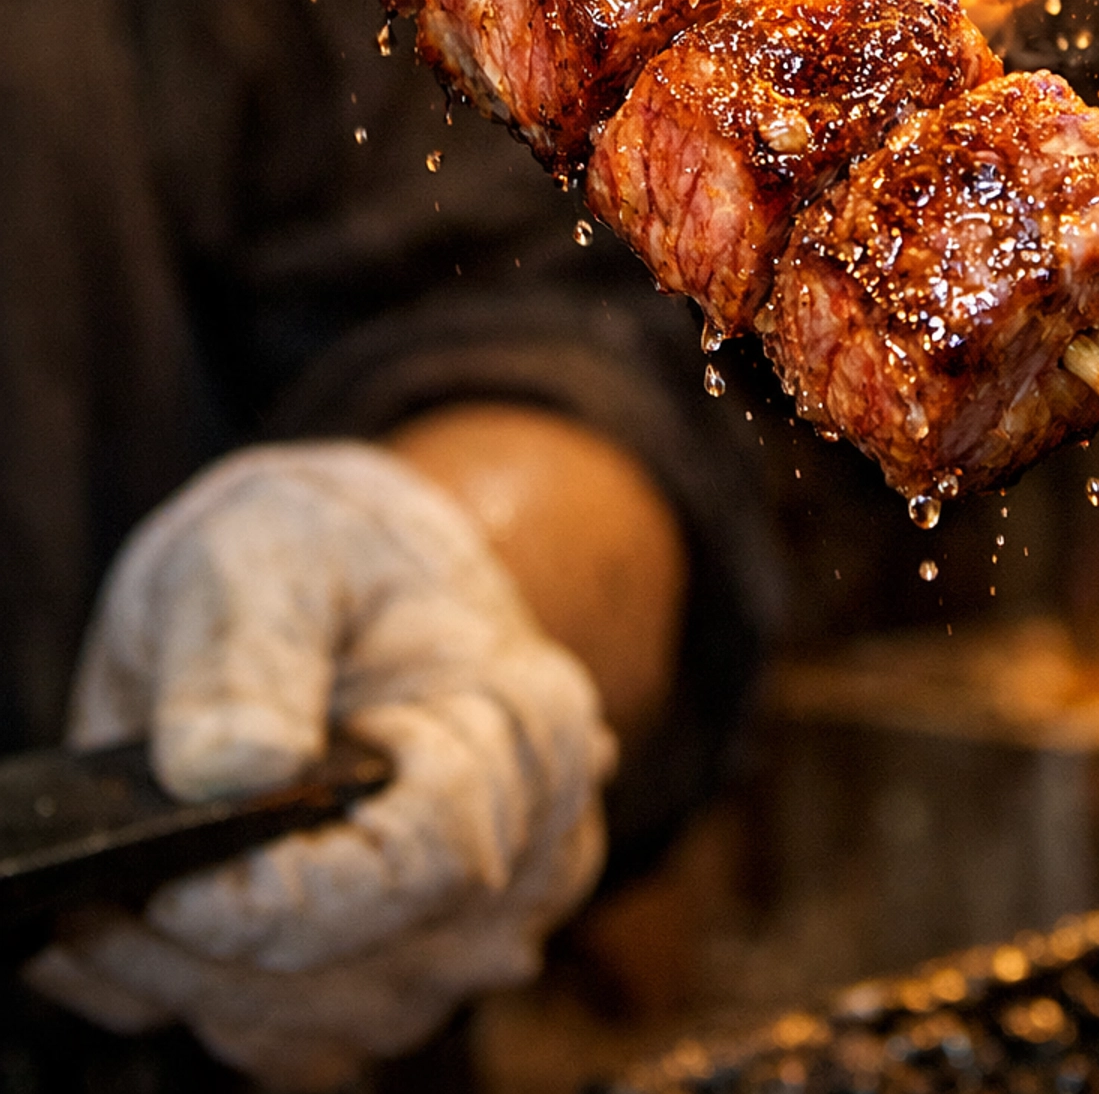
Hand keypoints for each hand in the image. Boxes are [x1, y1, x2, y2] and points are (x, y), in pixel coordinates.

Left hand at [26, 442, 615, 1089]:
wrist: (338, 567)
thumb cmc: (319, 547)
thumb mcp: (268, 551)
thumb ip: (246, 653)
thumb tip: (228, 770)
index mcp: (519, 717)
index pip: (429, 858)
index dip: (292, 897)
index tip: (167, 893)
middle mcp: (527, 840)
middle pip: (376, 965)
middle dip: (212, 960)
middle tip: (87, 914)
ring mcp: (471, 919)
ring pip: (333, 1021)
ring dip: (199, 991)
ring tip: (93, 920)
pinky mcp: (401, 965)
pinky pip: (308, 1035)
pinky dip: (211, 1002)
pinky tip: (131, 937)